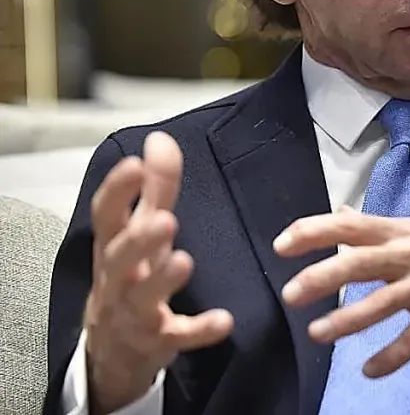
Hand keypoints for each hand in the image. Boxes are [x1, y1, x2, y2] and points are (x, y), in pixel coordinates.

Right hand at [84, 132, 233, 413]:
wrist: (113, 349)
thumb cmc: (132, 273)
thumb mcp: (141, 230)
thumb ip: (156, 187)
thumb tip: (160, 138)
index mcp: (113, 245)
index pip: (106, 216)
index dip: (117, 191)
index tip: (134, 165)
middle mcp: (118, 278)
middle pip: (119, 259)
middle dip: (139, 240)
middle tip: (165, 221)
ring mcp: (134, 313)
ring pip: (141, 299)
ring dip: (161, 281)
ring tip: (184, 261)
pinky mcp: (158, 342)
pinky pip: (177, 337)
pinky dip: (198, 331)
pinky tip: (224, 321)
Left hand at [273, 209, 409, 376]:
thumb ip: (383, 229)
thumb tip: (346, 214)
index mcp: (408, 231)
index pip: (354, 224)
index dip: (317, 230)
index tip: (283, 243)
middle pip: (363, 260)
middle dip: (324, 276)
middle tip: (291, 294)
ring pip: (386, 301)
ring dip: (350, 320)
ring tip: (320, 334)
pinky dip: (394, 355)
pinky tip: (370, 370)